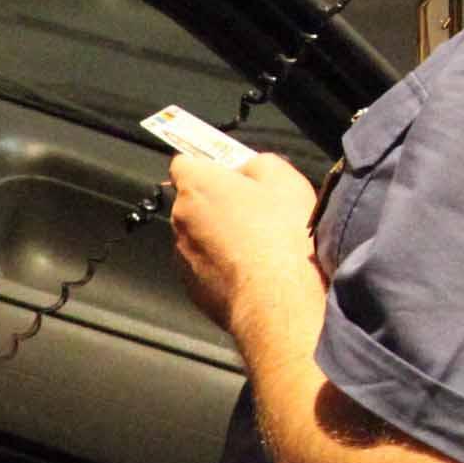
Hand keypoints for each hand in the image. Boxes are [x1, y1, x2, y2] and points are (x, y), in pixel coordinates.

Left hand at [164, 151, 319, 335]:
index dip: (208, 167)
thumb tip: (249, 168)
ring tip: (258, 248)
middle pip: (193, 202)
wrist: (276, 299)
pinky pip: (205, 268)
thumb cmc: (280, 235)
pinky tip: (252, 273)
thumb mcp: (283, 178)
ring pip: (199, 238)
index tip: (230, 175)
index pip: (184, 163)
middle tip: (254, 213)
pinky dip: (223, 267)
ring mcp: (182, 257)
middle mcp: (180, 220)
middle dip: (217, 204)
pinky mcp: (192, 288)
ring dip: (220, 238)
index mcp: (196, 186)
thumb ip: (258, 163)